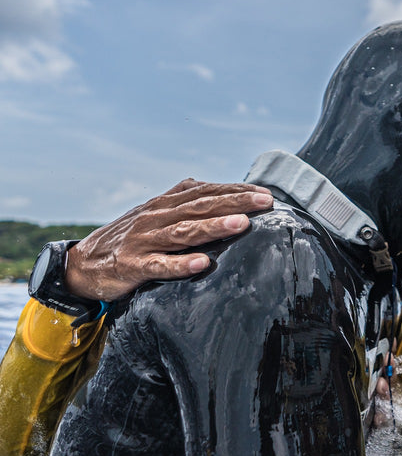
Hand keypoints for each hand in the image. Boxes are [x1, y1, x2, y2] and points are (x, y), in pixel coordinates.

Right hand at [64, 179, 273, 300]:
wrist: (82, 264)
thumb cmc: (130, 238)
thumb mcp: (156, 216)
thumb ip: (185, 205)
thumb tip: (224, 196)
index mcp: (165, 203)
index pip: (205, 191)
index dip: (235, 190)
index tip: (264, 193)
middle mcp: (156, 217)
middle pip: (200, 206)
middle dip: (235, 202)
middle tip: (265, 202)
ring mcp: (144, 240)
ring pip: (184, 231)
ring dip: (214, 226)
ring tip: (241, 224)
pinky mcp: (132, 266)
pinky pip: (159, 265)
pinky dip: (181, 265)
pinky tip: (202, 265)